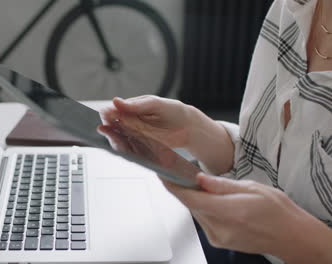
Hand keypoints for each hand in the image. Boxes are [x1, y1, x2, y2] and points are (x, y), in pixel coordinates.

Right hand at [99, 96, 192, 148]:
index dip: (107, 114)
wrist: (188, 127)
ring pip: (118, 141)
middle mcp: (128, 124)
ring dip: (114, 141)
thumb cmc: (171, 111)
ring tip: (116, 140)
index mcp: (129, 110)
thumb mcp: (154, 103)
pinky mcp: (140, 149)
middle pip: (112, 128)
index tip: (106, 115)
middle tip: (106, 129)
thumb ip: (136, 104)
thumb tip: (116, 101)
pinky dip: (125, 151)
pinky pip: (129, 152)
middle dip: (108, 129)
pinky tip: (124, 149)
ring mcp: (133, 137)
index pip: (112, 112)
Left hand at [163, 173, 331, 262]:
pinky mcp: (219, 241)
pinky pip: (202, 220)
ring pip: (195, 212)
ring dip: (193, 198)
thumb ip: (221, 185)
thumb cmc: (278, 211)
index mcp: (228, 211)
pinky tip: (208, 199)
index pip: (190, 198)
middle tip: (179, 172)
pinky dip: (201, 208)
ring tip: (196, 183)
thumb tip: (199, 178)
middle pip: (190, 205)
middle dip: (182, 188)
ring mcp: (218, 237)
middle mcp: (220, 227)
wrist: (292, 236)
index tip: (162, 173)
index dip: (172, 185)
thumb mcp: (252, 187)